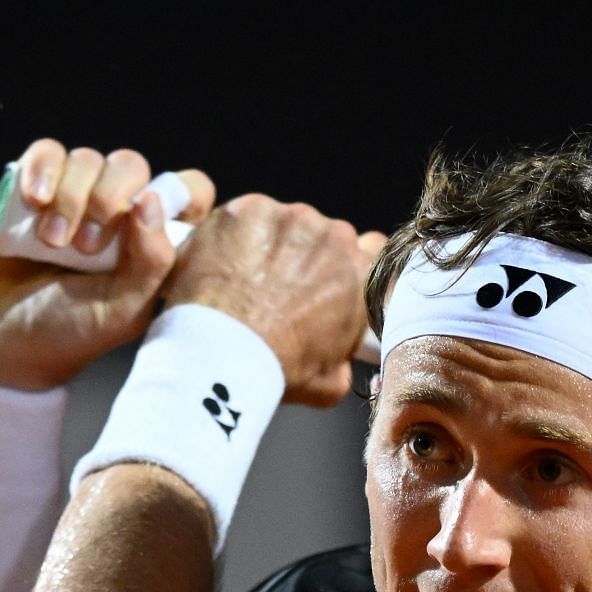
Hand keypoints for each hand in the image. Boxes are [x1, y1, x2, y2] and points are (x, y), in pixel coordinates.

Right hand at [0, 139, 213, 390]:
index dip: (182, 195)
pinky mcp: (33, 185)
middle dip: (110, 199)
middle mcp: (118, 212)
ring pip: (88, 160)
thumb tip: (152, 201)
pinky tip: (35, 201)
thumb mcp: (121, 310)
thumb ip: (152, 263)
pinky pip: (47, 152)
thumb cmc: (68, 331)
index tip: (150, 227)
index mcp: (152, 241)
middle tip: (87, 246)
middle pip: (132, 167)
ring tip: (53, 243)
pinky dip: (43, 171)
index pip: (188, 191)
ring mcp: (75, 195)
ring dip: (71, 197)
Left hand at [160, 193, 385, 406]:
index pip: (368, 251)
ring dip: (267, 245)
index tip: (325, 276)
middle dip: (300, 257)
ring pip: (280, 224)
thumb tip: (336, 356)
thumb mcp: (331, 382)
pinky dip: (234, 237)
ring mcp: (288, 217)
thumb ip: (343, 355)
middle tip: (274, 290)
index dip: (343, 264)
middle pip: (319, 237)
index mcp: (360, 273)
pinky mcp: (246, 209)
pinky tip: (223, 267)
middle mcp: (332, 236)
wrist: (225, 354)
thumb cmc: (278, 370)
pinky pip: (243, 217)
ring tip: (243, 281)